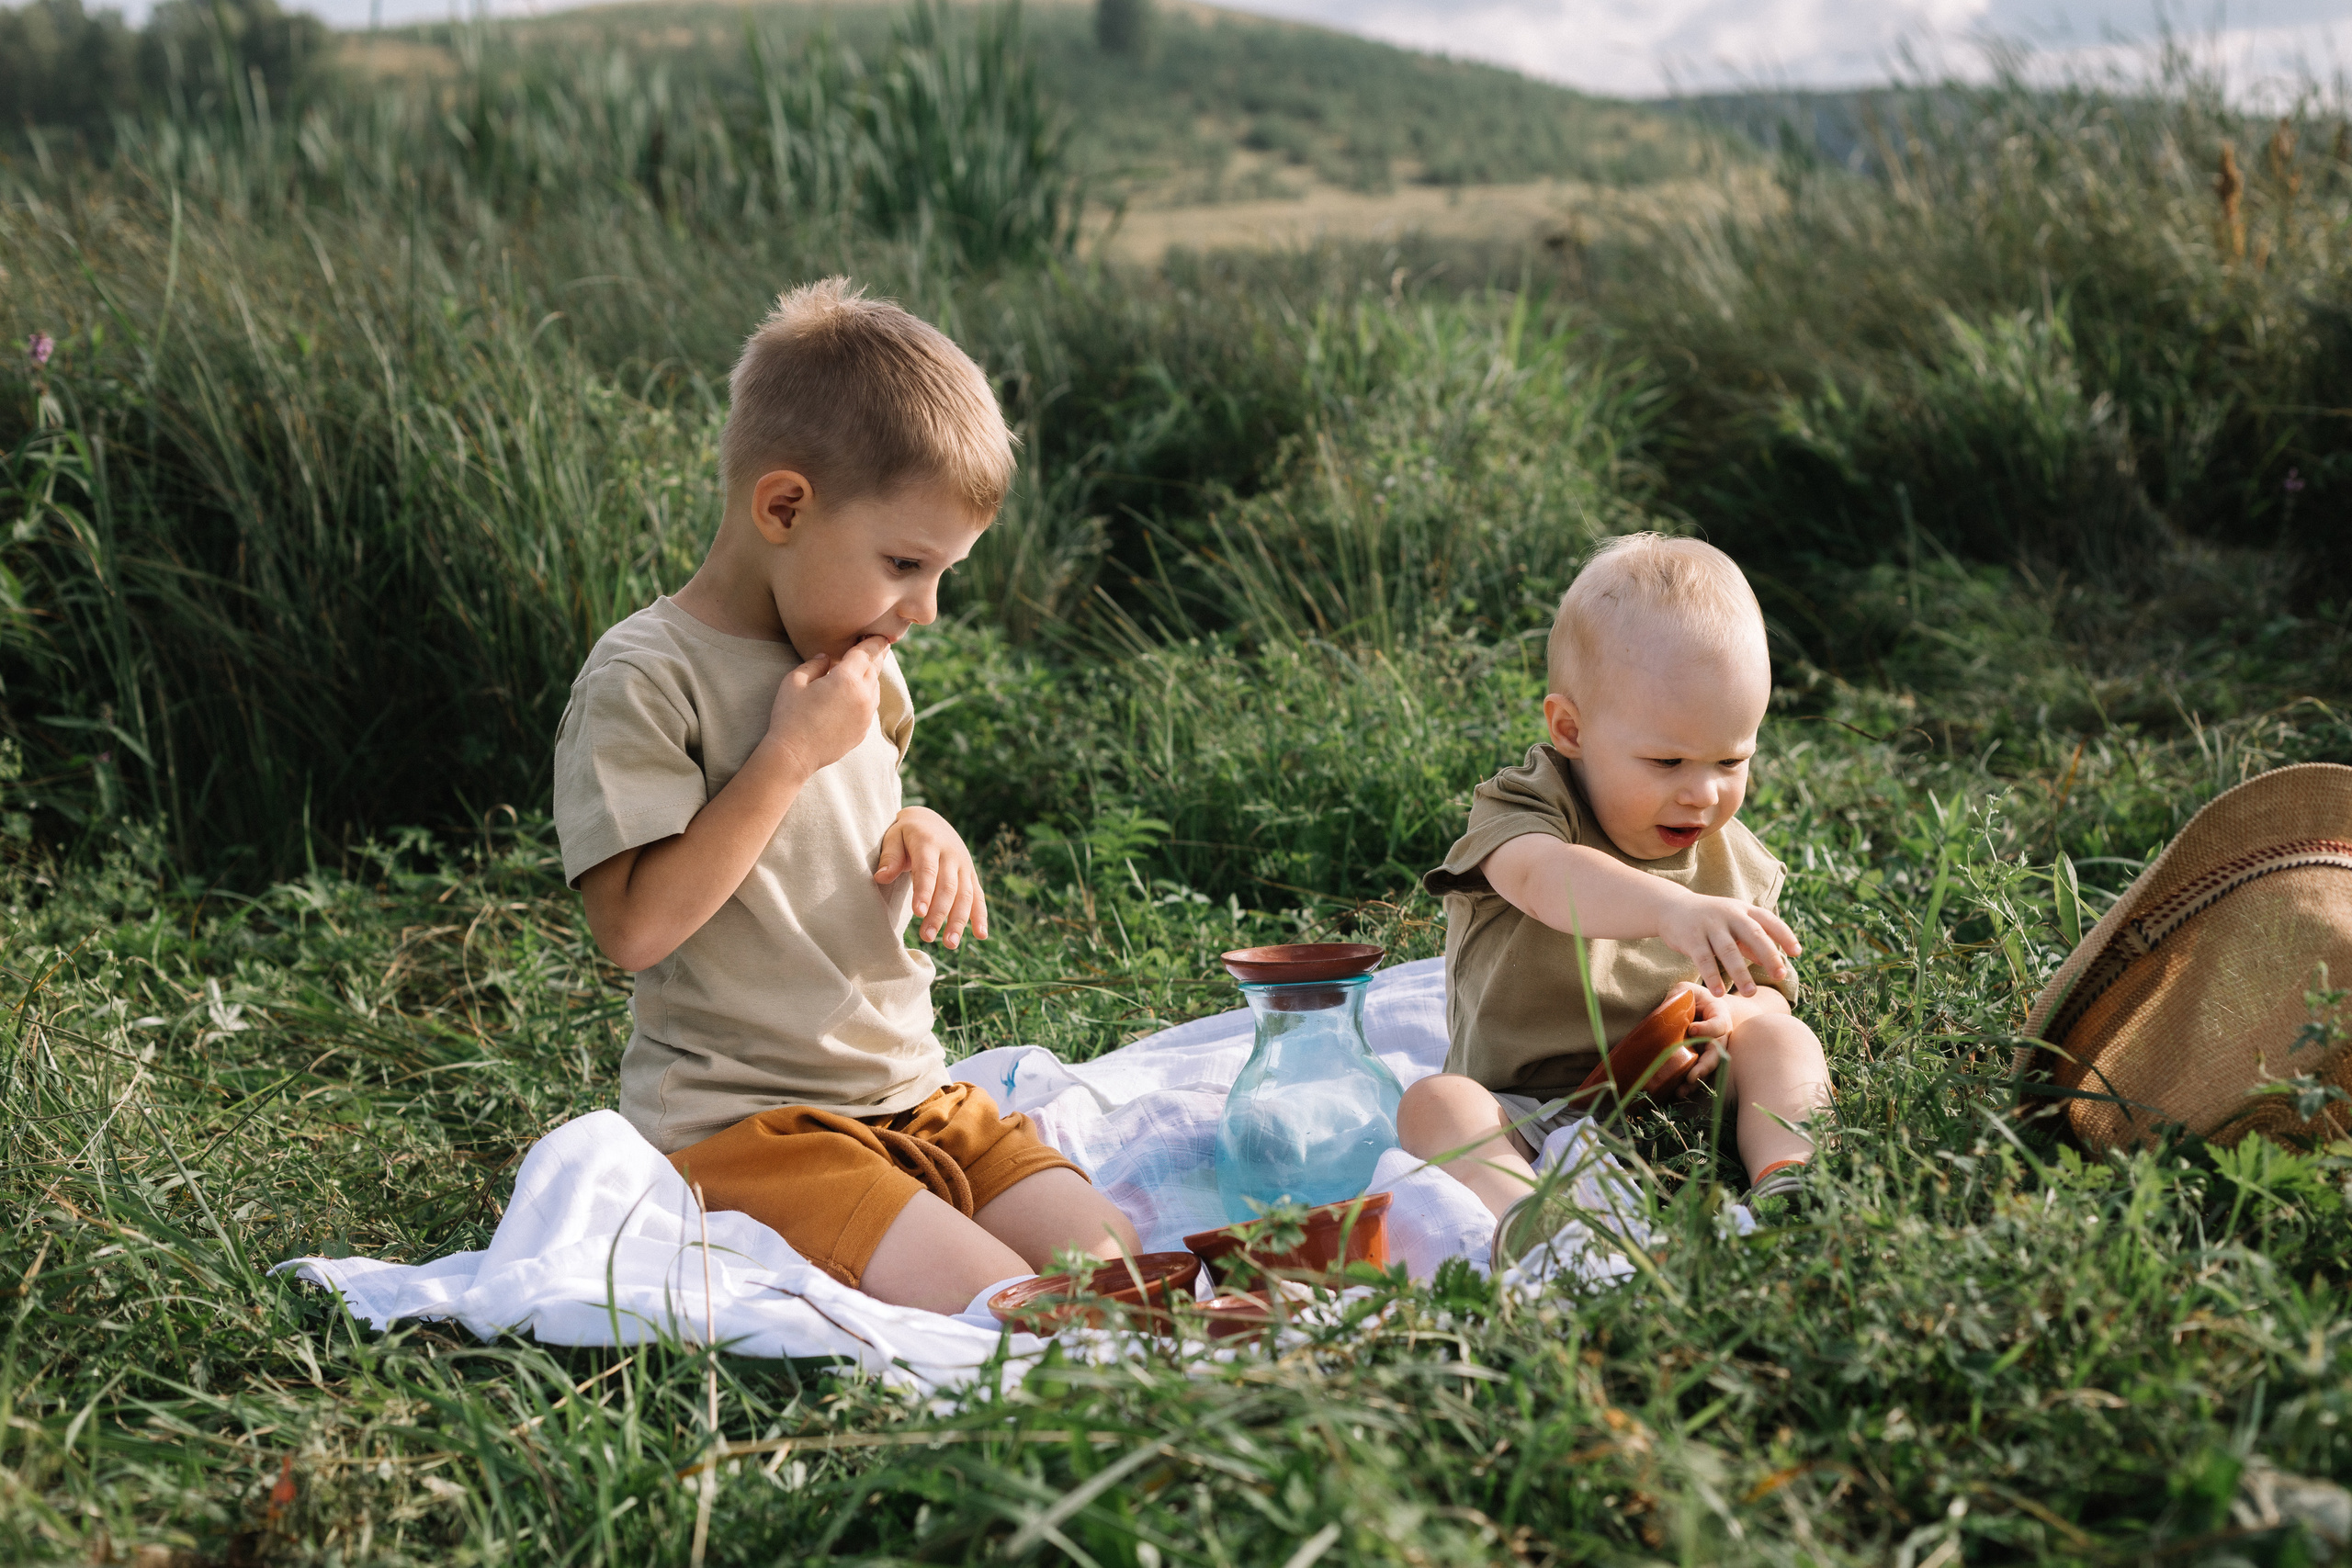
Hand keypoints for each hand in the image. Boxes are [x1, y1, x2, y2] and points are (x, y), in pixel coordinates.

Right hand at [761, 637, 886, 777]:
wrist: (795, 754)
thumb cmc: (790, 715)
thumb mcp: (794, 681)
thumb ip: (813, 664)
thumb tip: (826, 657)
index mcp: (847, 679)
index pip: (866, 652)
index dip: (873, 640)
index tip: (877, 633)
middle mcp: (863, 696)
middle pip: (875, 668)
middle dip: (877, 654)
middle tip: (879, 642)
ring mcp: (866, 715)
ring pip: (875, 688)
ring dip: (872, 675)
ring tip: (867, 666)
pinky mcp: (863, 730)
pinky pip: (870, 706)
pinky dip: (868, 694)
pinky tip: (859, 692)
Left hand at [875, 807, 989, 947]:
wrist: (930, 821)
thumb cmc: (906, 833)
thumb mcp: (893, 837)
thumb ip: (889, 857)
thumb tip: (881, 877)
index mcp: (929, 842)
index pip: (928, 870)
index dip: (924, 891)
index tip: (918, 913)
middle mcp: (951, 854)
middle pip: (947, 887)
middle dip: (939, 913)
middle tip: (927, 936)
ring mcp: (964, 865)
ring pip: (965, 895)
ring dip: (959, 921)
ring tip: (949, 944)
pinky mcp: (971, 874)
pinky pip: (978, 896)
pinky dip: (981, 916)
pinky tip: (981, 935)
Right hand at [1655, 888, 1798, 997]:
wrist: (1671, 907)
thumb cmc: (1710, 919)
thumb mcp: (1733, 924)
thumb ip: (1753, 943)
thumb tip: (1775, 964)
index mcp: (1743, 910)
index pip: (1769, 921)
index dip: (1784, 935)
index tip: (1797, 952)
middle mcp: (1729, 914)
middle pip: (1753, 934)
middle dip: (1768, 956)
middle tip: (1780, 976)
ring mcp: (1709, 925)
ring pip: (1729, 950)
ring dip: (1741, 973)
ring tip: (1750, 993)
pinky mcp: (1691, 937)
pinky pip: (1704, 959)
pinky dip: (1712, 976)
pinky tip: (1719, 992)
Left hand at [1680, 982, 1787, 1082]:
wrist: (1703, 1010)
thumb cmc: (1694, 998)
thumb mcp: (1687, 991)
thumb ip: (1679, 995)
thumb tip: (1667, 1010)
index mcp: (1719, 1016)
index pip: (1717, 1024)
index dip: (1707, 1028)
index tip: (1691, 1029)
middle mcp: (1720, 1037)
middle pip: (1717, 1054)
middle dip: (1705, 1066)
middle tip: (1692, 1075)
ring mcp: (1713, 1051)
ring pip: (1709, 1068)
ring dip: (1696, 1080)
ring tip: (1682, 1091)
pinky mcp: (1703, 1060)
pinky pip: (1699, 1074)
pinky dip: (1689, 1084)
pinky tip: (1677, 1092)